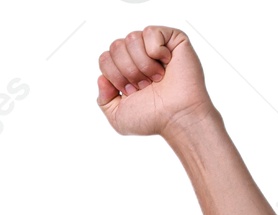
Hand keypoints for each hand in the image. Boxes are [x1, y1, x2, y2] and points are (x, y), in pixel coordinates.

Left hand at [95, 26, 212, 137]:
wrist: (176, 117)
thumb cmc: (152, 118)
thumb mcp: (118, 116)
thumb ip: (103, 99)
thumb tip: (101, 78)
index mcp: (124, 69)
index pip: (105, 58)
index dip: (115, 76)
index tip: (132, 92)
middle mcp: (138, 55)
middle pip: (115, 46)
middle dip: (127, 71)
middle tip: (144, 85)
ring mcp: (154, 46)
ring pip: (131, 38)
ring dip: (142, 64)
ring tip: (156, 77)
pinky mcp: (172, 38)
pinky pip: (150, 32)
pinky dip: (156, 51)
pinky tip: (166, 63)